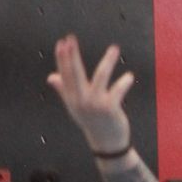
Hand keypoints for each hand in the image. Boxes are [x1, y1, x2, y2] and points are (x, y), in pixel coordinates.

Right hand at [46, 35, 134, 154]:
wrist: (106, 143)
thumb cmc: (92, 122)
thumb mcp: (75, 106)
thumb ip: (64, 90)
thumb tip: (51, 77)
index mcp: (72, 98)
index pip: (65, 74)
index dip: (63, 58)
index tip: (62, 42)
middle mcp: (81, 100)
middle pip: (75, 73)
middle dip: (72, 55)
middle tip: (71, 38)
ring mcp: (95, 104)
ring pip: (100, 76)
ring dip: (108, 60)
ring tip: (114, 48)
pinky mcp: (109, 108)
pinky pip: (118, 89)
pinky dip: (124, 82)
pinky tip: (129, 76)